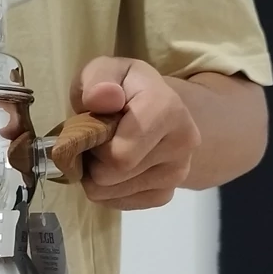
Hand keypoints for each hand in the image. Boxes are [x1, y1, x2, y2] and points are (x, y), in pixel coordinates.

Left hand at [71, 57, 200, 209]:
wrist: (155, 109)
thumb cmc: (121, 88)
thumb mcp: (104, 70)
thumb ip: (98, 78)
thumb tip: (103, 97)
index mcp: (168, 109)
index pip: (118, 155)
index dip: (92, 143)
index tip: (92, 124)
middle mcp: (182, 144)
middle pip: (111, 175)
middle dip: (90, 159)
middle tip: (93, 139)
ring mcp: (177, 174)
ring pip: (109, 192)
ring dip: (94, 174)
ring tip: (103, 149)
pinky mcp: (164, 194)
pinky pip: (116, 203)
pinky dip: (104, 188)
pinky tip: (111, 166)